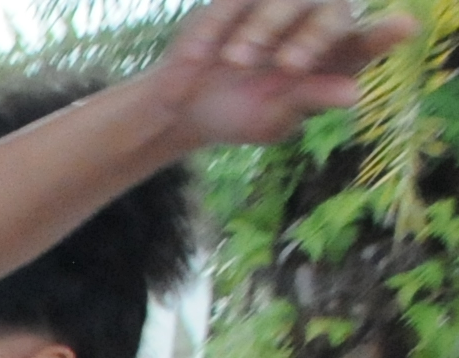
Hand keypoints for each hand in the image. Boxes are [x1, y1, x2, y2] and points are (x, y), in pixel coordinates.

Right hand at [138, 0, 408, 150]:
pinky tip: (198, 55)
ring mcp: (278, 7)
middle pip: (333, 12)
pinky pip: (236, 2)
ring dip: (264, 27)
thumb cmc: (237, 116)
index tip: (402, 28)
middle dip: (313, 36)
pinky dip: (219, 25)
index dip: (383, 34)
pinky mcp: (240, 0)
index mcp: (334, 57)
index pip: (367, 40)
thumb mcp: (270, 119)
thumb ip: (309, 101)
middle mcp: (314, 24)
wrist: (182, 106)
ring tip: (234, 62)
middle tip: (289, 66)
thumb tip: (352, 94)